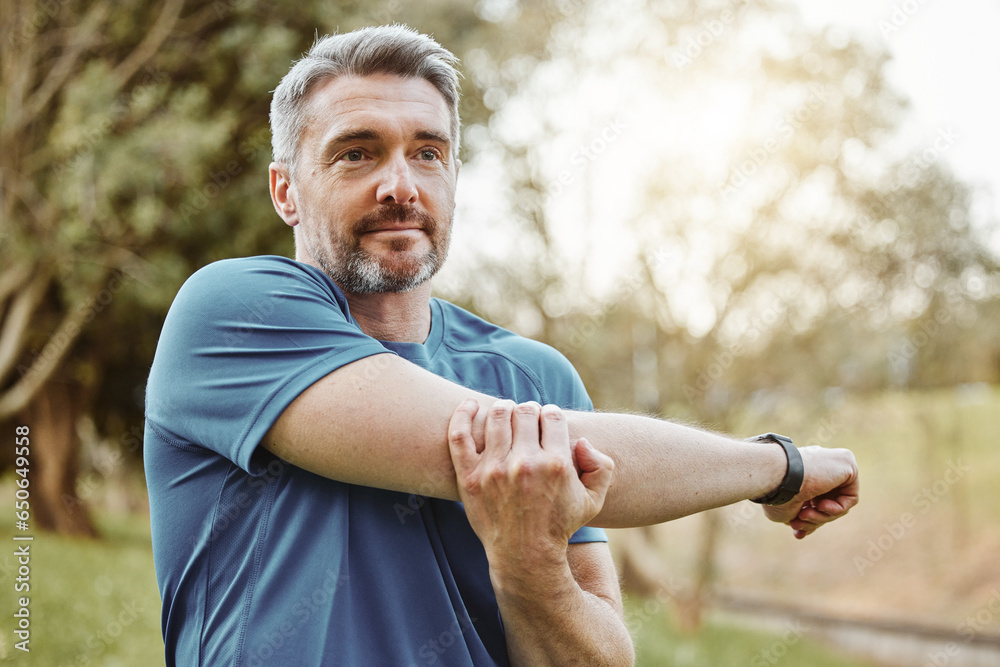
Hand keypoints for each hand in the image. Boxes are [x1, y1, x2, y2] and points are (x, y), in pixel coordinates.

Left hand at [448, 399, 614, 570]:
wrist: (525, 556)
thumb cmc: (560, 525)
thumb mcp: (594, 500)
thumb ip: (601, 466)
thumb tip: (582, 441)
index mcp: (556, 464)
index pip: (552, 416)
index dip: (552, 414)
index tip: (548, 422)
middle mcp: (525, 464)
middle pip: (525, 412)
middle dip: (530, 411)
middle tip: (528, 419)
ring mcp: (494, 470)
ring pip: (497, 416)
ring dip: (504, 408)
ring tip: (507, 413)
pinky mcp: (469, 477)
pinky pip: (459, 435)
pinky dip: (463, 414)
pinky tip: (470, 405)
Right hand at [763, 446, 859, 538]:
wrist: (778, 476)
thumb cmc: (775, 492)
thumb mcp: (786, 510)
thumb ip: (798, 516)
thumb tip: (801, 531)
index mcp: (803, 470)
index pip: (813, 498)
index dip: (808, 519)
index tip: (797, 532)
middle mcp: (819, 465)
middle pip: (826, 502)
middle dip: (814, 520)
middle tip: (797, 525)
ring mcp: (834, 463)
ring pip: (838, 502)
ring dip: (822, 516)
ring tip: (804, 515)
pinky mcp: (847, 462)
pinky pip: (850, 497)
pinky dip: (837, 509)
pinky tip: (821, 505)